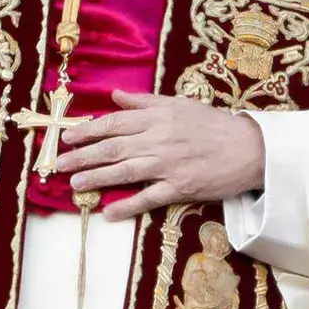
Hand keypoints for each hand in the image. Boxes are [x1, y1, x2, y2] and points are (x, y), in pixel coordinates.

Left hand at [53, 90, 266, 221]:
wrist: (251, 148)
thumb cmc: (213, 124)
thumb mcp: (178, 104)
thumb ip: (144, 102)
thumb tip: (115, 95)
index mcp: (157, 118)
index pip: (113, 124)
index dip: (87, 131)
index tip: (66, 138)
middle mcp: (158, 140)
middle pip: (112, 148)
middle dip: (82, 156)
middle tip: (58, 164)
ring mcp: (169, 165)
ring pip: (125, 171)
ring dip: (97, 178)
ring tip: (74, 184)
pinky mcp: (181, 187)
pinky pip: (149, 198)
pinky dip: (128, 206)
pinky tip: (109, 213)